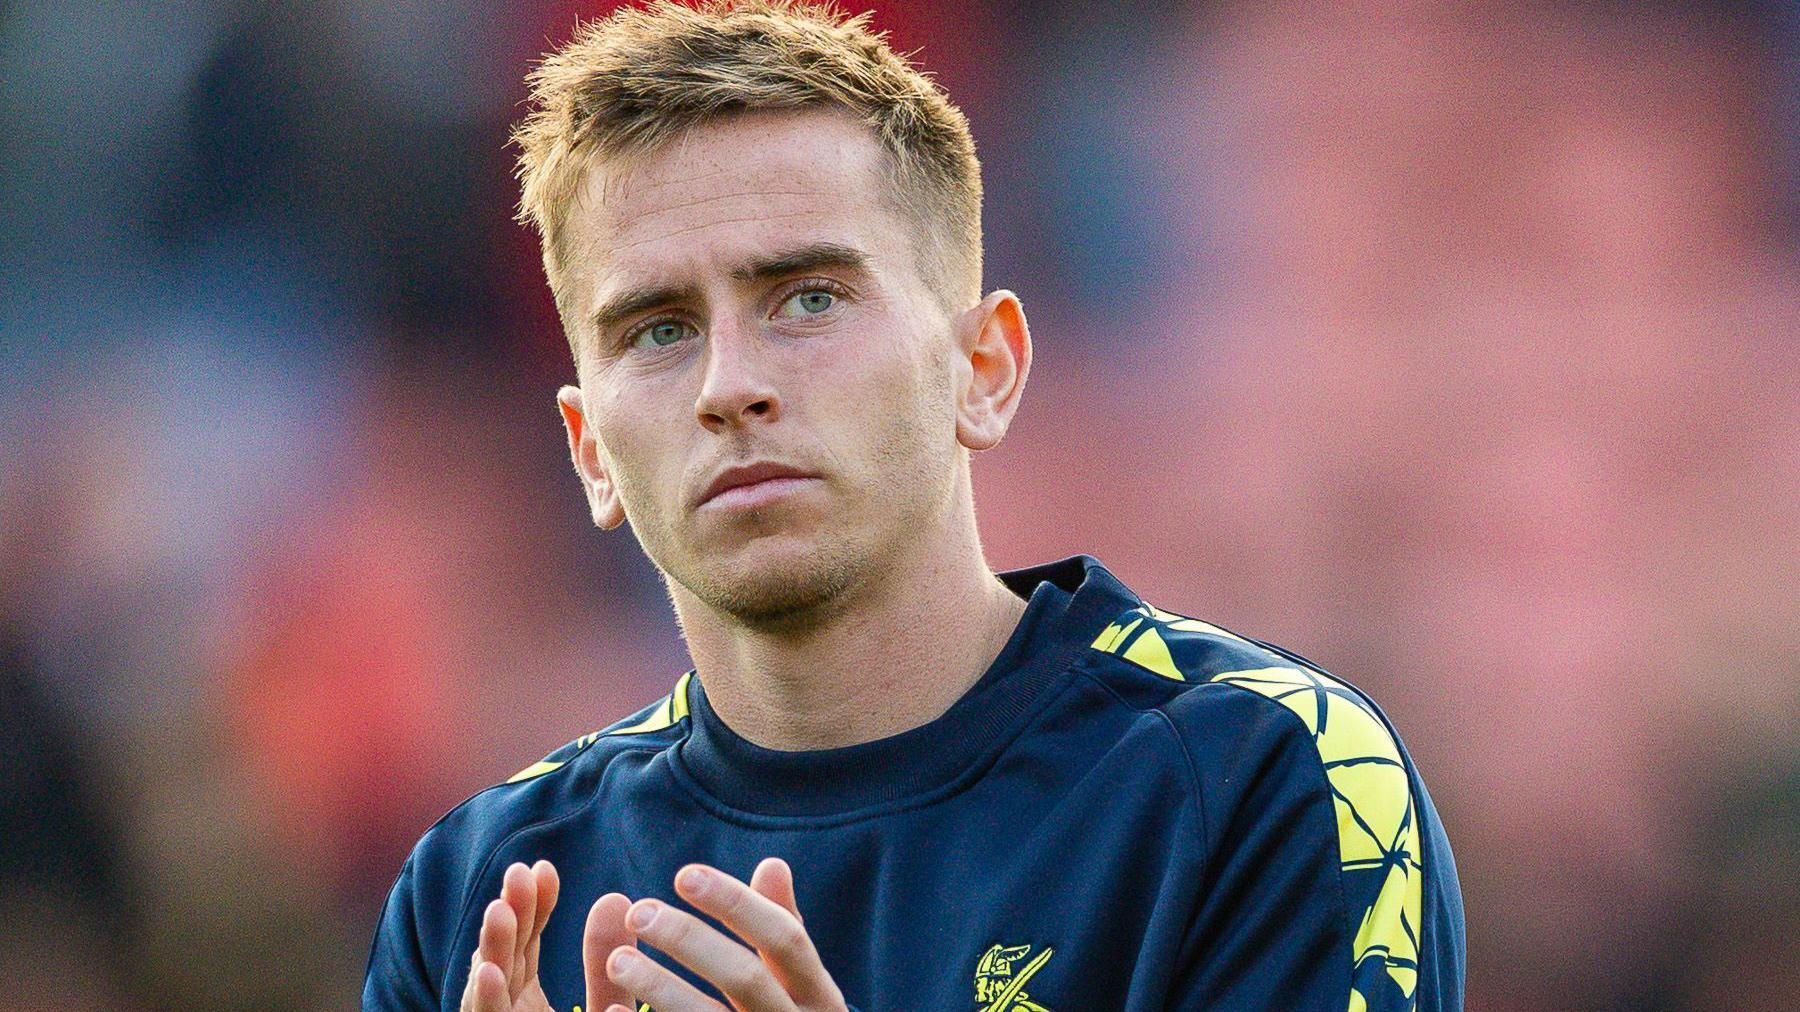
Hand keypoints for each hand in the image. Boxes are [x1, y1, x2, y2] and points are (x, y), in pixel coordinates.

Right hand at [459, 860, 640, 1011]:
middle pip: (504, 958)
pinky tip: (487, 972)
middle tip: (519, 872)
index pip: (524, 946)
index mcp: (523, 1002)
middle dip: (510, 916)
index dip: (534, 907)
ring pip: (488, 988)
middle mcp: (506, 1010)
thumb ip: (606, 963)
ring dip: (492, 949)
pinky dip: (485, 1000)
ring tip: (499, 911)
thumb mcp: (606, 1006)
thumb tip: (616, 899)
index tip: (544, 868)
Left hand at [601, 857, 847, 1011]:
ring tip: (616, 959)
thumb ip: (782, 928)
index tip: (684, 874)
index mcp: (819, 996)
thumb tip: (773, 865)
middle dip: (691, 940)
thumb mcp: (799, 983)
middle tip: (640, 912)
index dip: (735, 904)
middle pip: (745, 978)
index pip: (783, 938)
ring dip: (662, 990)